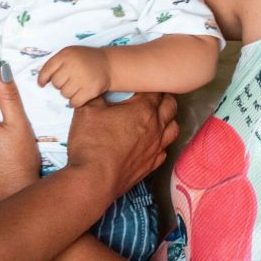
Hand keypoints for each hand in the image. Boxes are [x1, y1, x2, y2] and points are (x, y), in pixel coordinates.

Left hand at [38, 46, 110, 106]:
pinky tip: (80, 94)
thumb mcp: (70, 54)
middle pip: (56, 83)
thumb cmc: (85, 60)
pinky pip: (74, 102)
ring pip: (64, 94)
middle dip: (60, 84)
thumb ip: (56, 63)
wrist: (108, 64)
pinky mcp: (90, 90)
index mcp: (66, 55)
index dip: (42, 79)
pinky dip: (75, 101)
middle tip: (69, 81)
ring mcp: (82, 78)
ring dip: (68, 93)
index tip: (41, 84)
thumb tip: (41, 80)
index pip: (47, 69)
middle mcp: (73, 65)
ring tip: (77, 86)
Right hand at [65, 92, 179, 198]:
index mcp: (142, 110)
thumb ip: (95, 94)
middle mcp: (155, 128)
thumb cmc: (91, 143)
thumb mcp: (86, 110)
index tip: (141, 80)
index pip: (155, 89)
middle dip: (163, 97)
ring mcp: (156, 148)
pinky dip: (161, 142)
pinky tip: (151, 141)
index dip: (149, 82)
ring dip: (168, 119)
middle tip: (151, 95)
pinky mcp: (151, 165)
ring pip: (174, 128)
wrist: (93, 180)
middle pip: (170, 106)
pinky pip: (165, 149)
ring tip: (156, 116)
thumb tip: (95, 86)